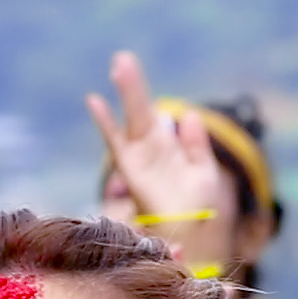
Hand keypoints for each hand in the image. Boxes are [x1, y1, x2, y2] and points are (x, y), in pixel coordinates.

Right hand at [86, 52, 234, 266]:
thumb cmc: (196, 211)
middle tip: (122, 57)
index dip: (145, 97)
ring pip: (131, 121)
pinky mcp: (134, 172)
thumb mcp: (204, 173)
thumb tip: (189, 116)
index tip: (132, 70)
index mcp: (167, 150)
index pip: (154, 117)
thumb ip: (196, 146)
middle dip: (132, 87)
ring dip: (125, 94)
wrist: (193, 241)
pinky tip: (93, 100)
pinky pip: (116, 144)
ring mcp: (141, 160)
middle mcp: (150, 153)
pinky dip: (105, 123)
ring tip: (119, 65)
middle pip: (140, 113)